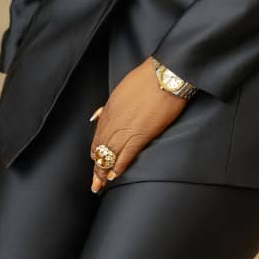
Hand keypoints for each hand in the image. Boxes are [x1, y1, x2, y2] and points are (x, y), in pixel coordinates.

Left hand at [88, 55, 188, 192]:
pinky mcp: (140, 135)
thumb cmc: (147, 77)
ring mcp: (125, 129)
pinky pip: (125, 155)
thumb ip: (111, 105)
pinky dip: (119, 167)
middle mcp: (113, 120)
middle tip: (95, 182)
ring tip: (101, 184)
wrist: (164, 75)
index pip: (98, 135)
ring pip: (110, 154)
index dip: (95, 150)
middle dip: (97, 166)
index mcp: (109, 109)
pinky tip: (115, 175)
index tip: (94, 160)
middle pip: (101, 148)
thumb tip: (99, 114)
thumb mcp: (122, 88)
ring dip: (104, 171)